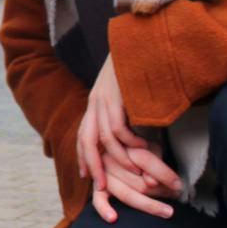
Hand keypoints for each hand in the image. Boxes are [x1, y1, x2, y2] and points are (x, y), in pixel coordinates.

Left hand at [76, 58, 180, 222]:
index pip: (83, 135)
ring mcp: (104, 99)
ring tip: (134, 171)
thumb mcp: (124, 92)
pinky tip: (143, 148)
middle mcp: (94, 102)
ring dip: (119, 158)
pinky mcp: (117, 97)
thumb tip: (129, 131)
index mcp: (94, 102)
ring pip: (105, 139)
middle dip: (94, 166)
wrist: (139, 40)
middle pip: (87, 142)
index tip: (89, 177)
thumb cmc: (137, 67)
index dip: (83, 158)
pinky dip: (131, 142)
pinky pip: (120, 128)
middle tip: (103, 187)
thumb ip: (121, 110)